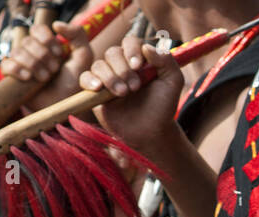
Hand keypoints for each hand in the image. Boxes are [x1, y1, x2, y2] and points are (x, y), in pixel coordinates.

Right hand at [2, 22, 91, 106]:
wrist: (67, 105)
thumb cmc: (76, 82)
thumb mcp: (84, 57)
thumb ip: (78, 35)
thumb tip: (56, 24)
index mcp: (46, 45)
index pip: (38, 29)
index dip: (47, 40)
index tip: (59, 54)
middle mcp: (32, 51)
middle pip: (28, 41)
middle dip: (43, 56)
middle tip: (54, 70)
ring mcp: (21, 63)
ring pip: (17, 52)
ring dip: (34, 65)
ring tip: (45, 78)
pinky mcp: (12, 76)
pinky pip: (6, 65)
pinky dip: (18, 70)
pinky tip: (29, 78)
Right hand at [82, 36, 184, 156]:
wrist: (150, 131)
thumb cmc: (163, 106)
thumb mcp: (173, 83)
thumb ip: (167, 61)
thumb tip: (147, 47)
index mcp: (139, 59)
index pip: (131, 42)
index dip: (132, 50)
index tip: (138, 66)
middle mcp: (122, 65)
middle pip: (113, 52)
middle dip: (123, 69)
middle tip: (135, 88)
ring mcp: (107, 76)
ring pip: (99, 65)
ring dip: (110, 78)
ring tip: (123, 94)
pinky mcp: (95, 90)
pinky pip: (85, 77)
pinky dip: (90, 80)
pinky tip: (98, 88)